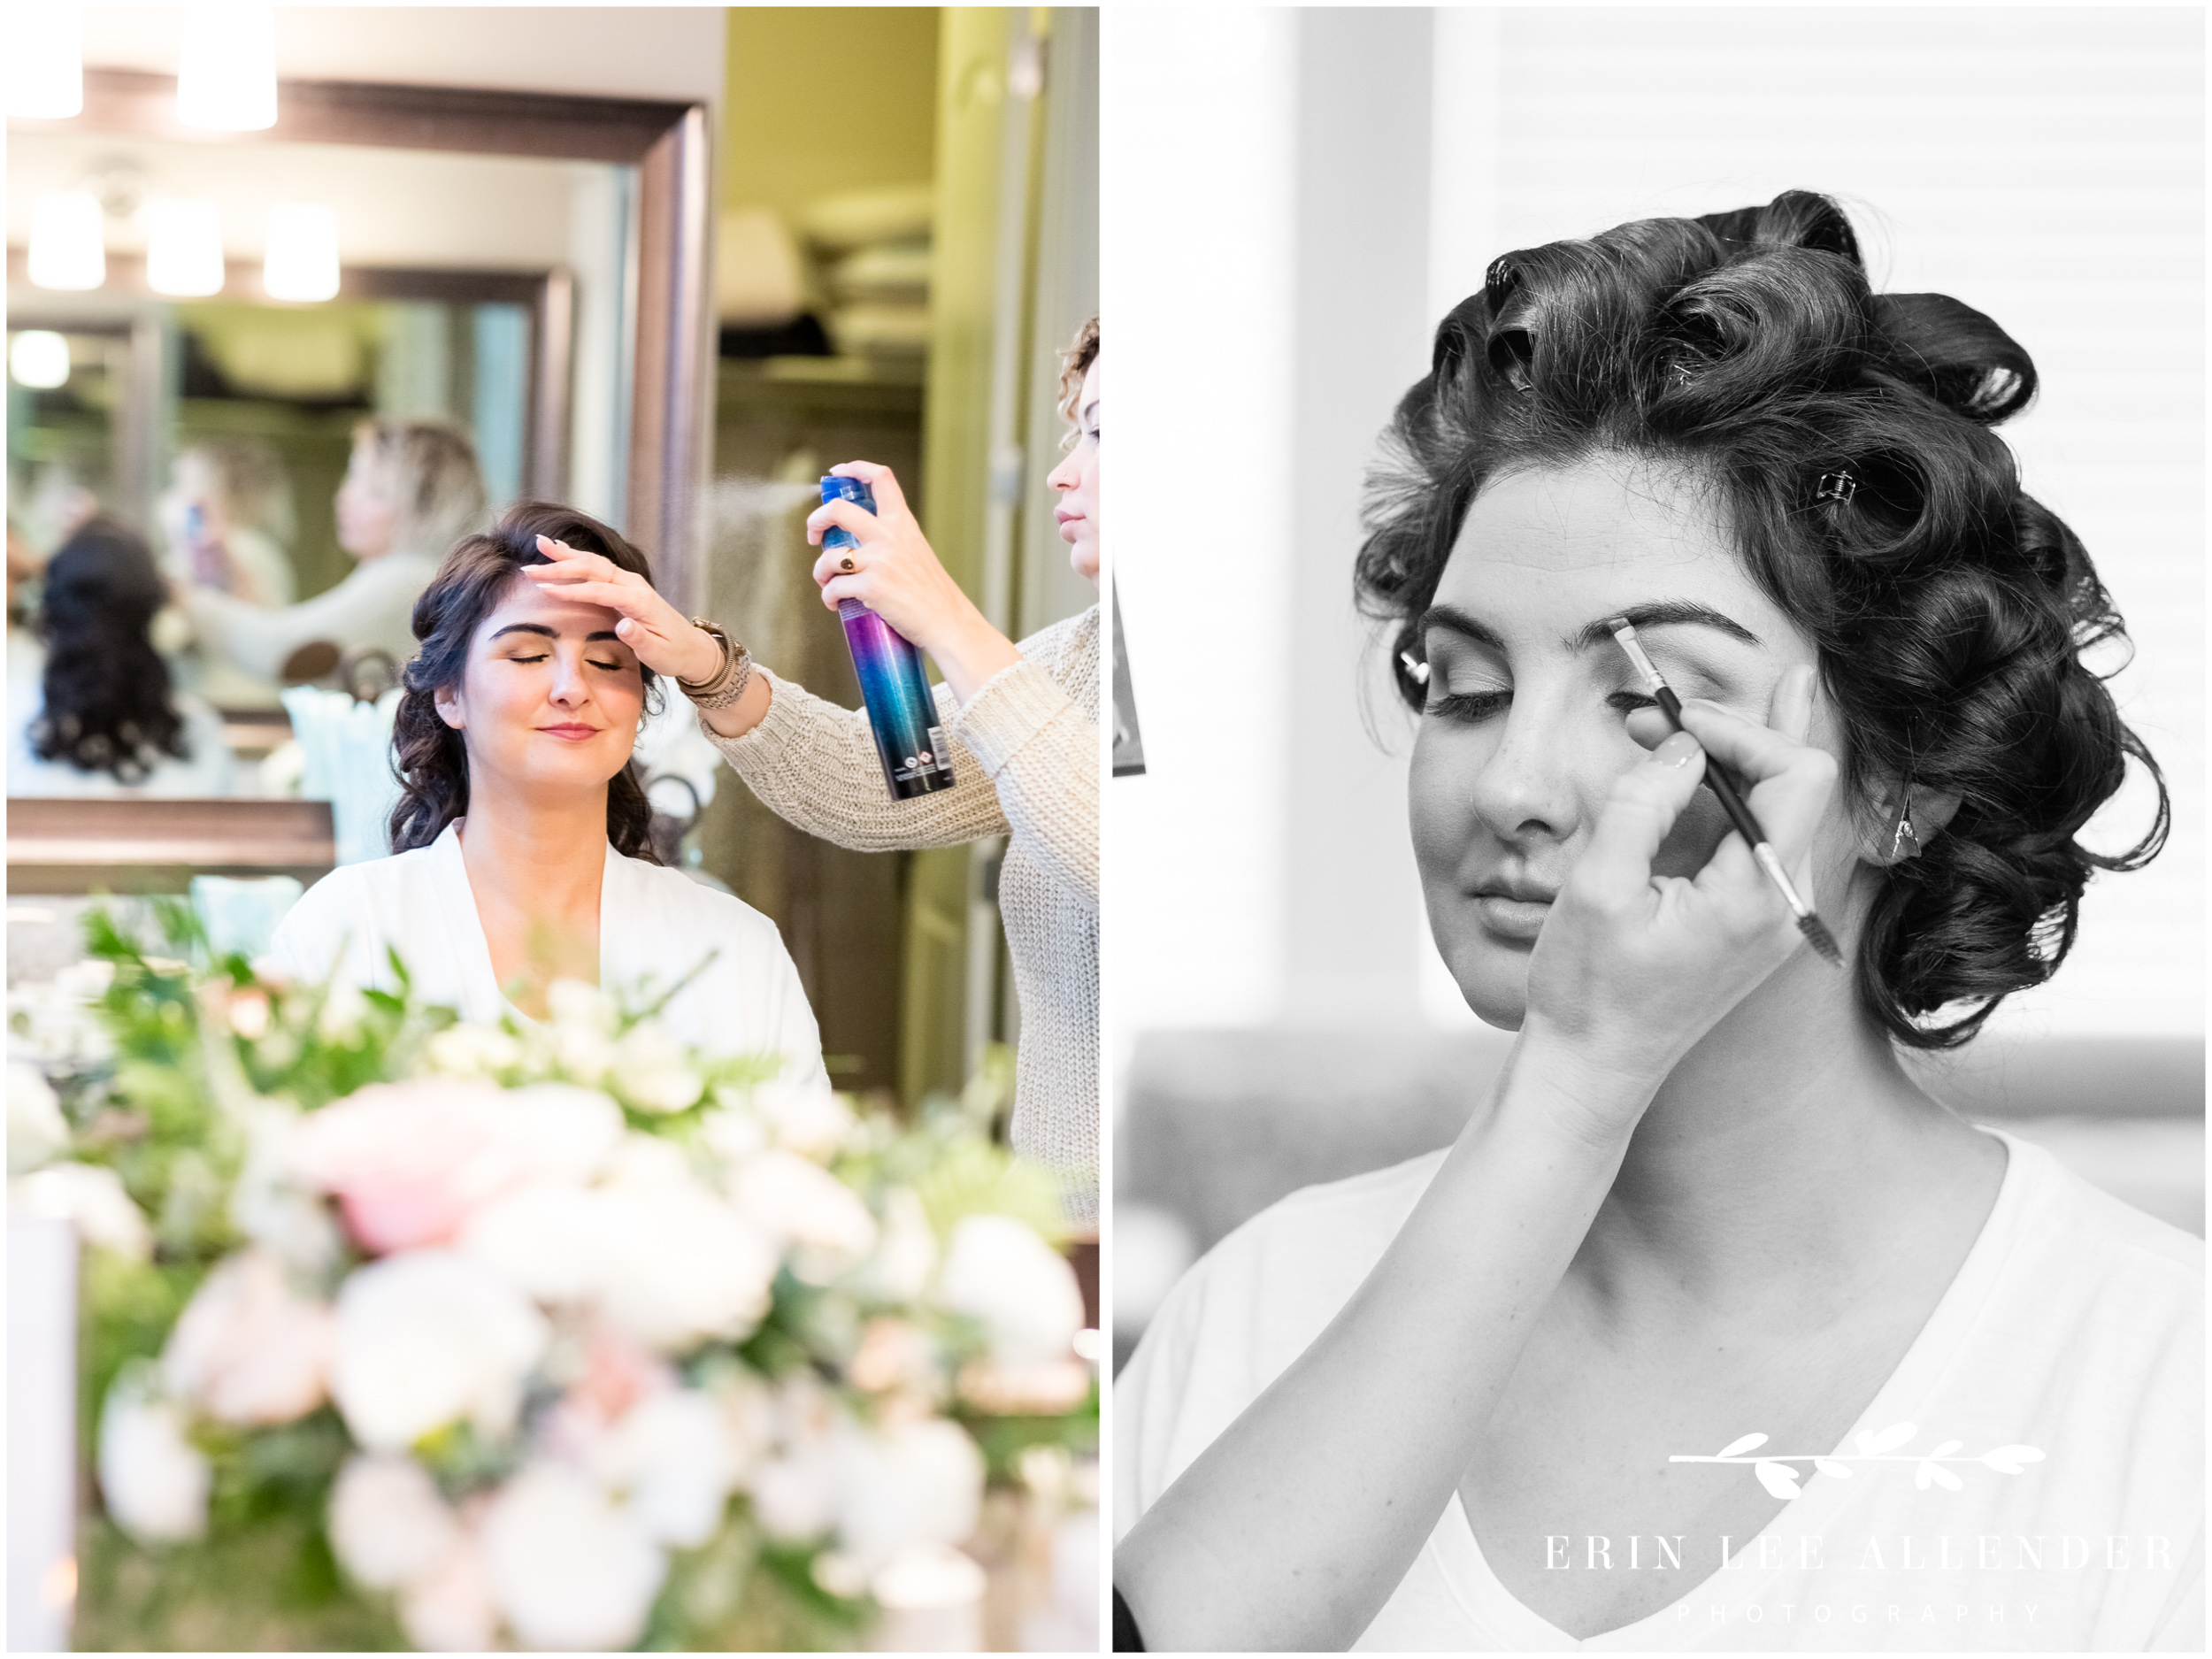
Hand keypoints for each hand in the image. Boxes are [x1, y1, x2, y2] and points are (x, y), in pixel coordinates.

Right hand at [518, 535, 724, 684]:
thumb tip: (623, 625)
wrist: (692, 647)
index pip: (598, 591)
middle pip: (593, 569)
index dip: (571, 590)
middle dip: (560, 566)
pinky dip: (577, 557)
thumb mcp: (658, 653)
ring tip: (540, 543)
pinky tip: (559, 550)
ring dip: (566, 554)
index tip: (544, 589)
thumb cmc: (673, 653)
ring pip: (594, 562)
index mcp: (639, 601)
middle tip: (529, 567)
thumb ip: (640, 639)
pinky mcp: (625, 584)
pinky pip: (598, 567)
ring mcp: (629, 582)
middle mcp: (633, 585)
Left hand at [807, 461, 1020, 701]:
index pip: (881, 479)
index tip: (838, 472)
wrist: (948, 622)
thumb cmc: (933, 595)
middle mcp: (890, 537)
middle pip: (838, 510)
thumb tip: (860, 546)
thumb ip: (894, 542)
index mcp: (903, 524)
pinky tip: (834, 604)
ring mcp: (879, 561)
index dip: (855, 468)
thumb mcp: (918, 554)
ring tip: (826, 582)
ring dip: (820, 572)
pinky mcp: (871, 587)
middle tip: (813, 536)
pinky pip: (834, 588)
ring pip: (828, 557)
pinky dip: (828, 597)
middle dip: (816, 520)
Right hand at [1517, 664, 1837, 1135]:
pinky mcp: (1744, 920)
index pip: (1796, 776)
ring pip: (1773, 807)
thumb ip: (1644, 802)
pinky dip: (1719, 796)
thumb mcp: (1600, 886)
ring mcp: (1768, 914)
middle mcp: (1781, 904)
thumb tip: (1682, 745)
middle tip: (1662, 710)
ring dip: (1724, 760)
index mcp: (1757, 898)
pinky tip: (1699, 760)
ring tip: (1683, 713)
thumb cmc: (1589, 991)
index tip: (1677, 723)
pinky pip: (1748, 838)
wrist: (1591, 1071)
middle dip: (1732, 734)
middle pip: (1793, 784)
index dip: (1743, 731)